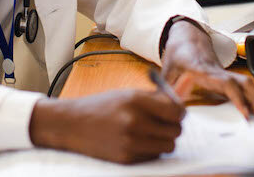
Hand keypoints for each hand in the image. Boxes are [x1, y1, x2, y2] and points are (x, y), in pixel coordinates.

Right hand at [29, 89, 183, 163]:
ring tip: (150, 133)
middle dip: (173, 127)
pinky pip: (153, 156)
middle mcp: (135, 122)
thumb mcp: (127, 94)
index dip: (180, 112)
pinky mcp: (126, 159)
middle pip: (175, 131)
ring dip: (163, 140)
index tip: (177, 113)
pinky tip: (137, 142)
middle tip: (165, 123)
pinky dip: (151, 150)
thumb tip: (182, 102)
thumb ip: (155, 98)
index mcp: (136, 101)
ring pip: (168, 146)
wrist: (72, 124)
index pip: (176, 111)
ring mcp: (130, 143)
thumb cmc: (102, 106)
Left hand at [161, 20, 253, 121]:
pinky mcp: (228, 77)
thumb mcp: (167, 69)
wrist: (187, 34)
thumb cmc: (177, 53)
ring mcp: (225, 73)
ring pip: (248, 85)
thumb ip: (165, 88)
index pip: (225, 83)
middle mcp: (218, 71)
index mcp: (204, 70)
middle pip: (243, 84)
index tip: (245, 113)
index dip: (237, 97)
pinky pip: (245, 88)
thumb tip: (165, 105)